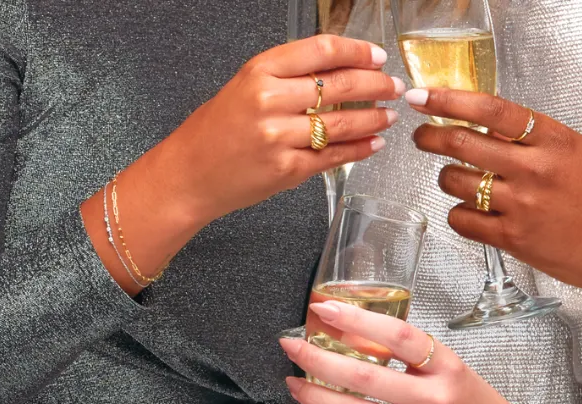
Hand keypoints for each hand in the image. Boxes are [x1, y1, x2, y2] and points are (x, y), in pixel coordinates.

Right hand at [134, 34, 405, 224]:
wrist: (188, 174)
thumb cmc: (216, 130)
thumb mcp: (245, 86)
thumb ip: (289, 76)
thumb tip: (342, 68)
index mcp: (259, 72)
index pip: (322, 50)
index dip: (358, 51)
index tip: (377, 56)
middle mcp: (269, 101)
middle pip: (340, 85)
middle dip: (376, 85)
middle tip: (393, 87)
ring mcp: (279, 137)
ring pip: (343, 123)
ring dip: (374, 118)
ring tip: (389, 115)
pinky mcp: (288, 169)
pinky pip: (335, 156)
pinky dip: (360, 149)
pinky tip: (373, 143)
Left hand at [279, 300, 581, 403]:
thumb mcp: (452, 371)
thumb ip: (410, 359)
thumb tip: (350, 335)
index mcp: (449, 369)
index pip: (400, 337)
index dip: (358, 319)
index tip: (323, 308)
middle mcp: (440, 402)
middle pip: (369, 378)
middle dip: (320, 360)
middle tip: (292, 346)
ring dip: (318, 397)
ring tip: (294, 383)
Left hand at [399, 88, 581, 333]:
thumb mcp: (576, 152)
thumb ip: (532, 139)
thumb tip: (482, 126)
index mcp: (554, 140)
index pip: (490, 110)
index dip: (449, 100)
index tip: (423, 97)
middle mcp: (536, 169)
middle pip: (462, 143)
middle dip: (431, 137)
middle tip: (423, 137)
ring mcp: (523, 206)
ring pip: (456, 182)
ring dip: (448, 178)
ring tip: (458, 179)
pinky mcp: (514, 240)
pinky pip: (463, 220)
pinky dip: (460, 213)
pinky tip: (473, 211)